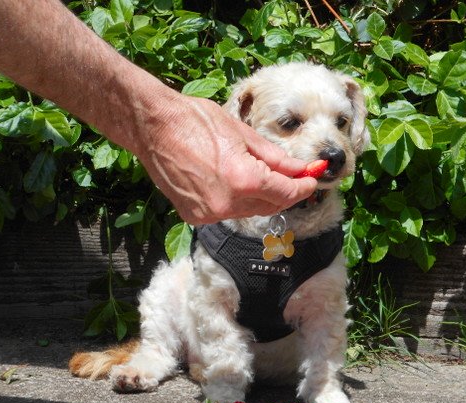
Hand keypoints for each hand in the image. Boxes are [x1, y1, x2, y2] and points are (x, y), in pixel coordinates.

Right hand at [137, 94, 316, 224]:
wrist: (153, 127)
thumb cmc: (196, 121)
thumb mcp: (243, 135)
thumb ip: (276, 159)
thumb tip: (300, 170)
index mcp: (243, 180)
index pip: (287, 193)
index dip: (304, 187)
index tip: (312, 179)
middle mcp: (227, 204)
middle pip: (270, 206)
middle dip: (284, 191)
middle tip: (293, 175)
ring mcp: (208, 213)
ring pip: (248, 210)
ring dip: (259, 196)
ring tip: (254, 172)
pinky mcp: (194, 216)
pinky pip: (226, 211)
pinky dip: (234, 200)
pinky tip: (227, 180)